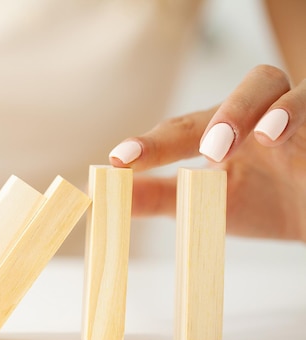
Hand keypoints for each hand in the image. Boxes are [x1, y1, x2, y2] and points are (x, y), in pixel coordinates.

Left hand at [108, 65, 305, 242]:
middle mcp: (262, 112)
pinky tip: (279, 135)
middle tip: (204, 152)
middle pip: (240, 91)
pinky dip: (299, 114)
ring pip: (281, 86)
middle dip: (220, 115)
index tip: (118, 161)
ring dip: (260, 110)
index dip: (153, 143)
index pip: (185, 128)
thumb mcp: (208, 202)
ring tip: (249, 142)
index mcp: (227, 128)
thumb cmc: (271, 201)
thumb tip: (104, 194)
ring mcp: (299, 115)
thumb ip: (158, 196)